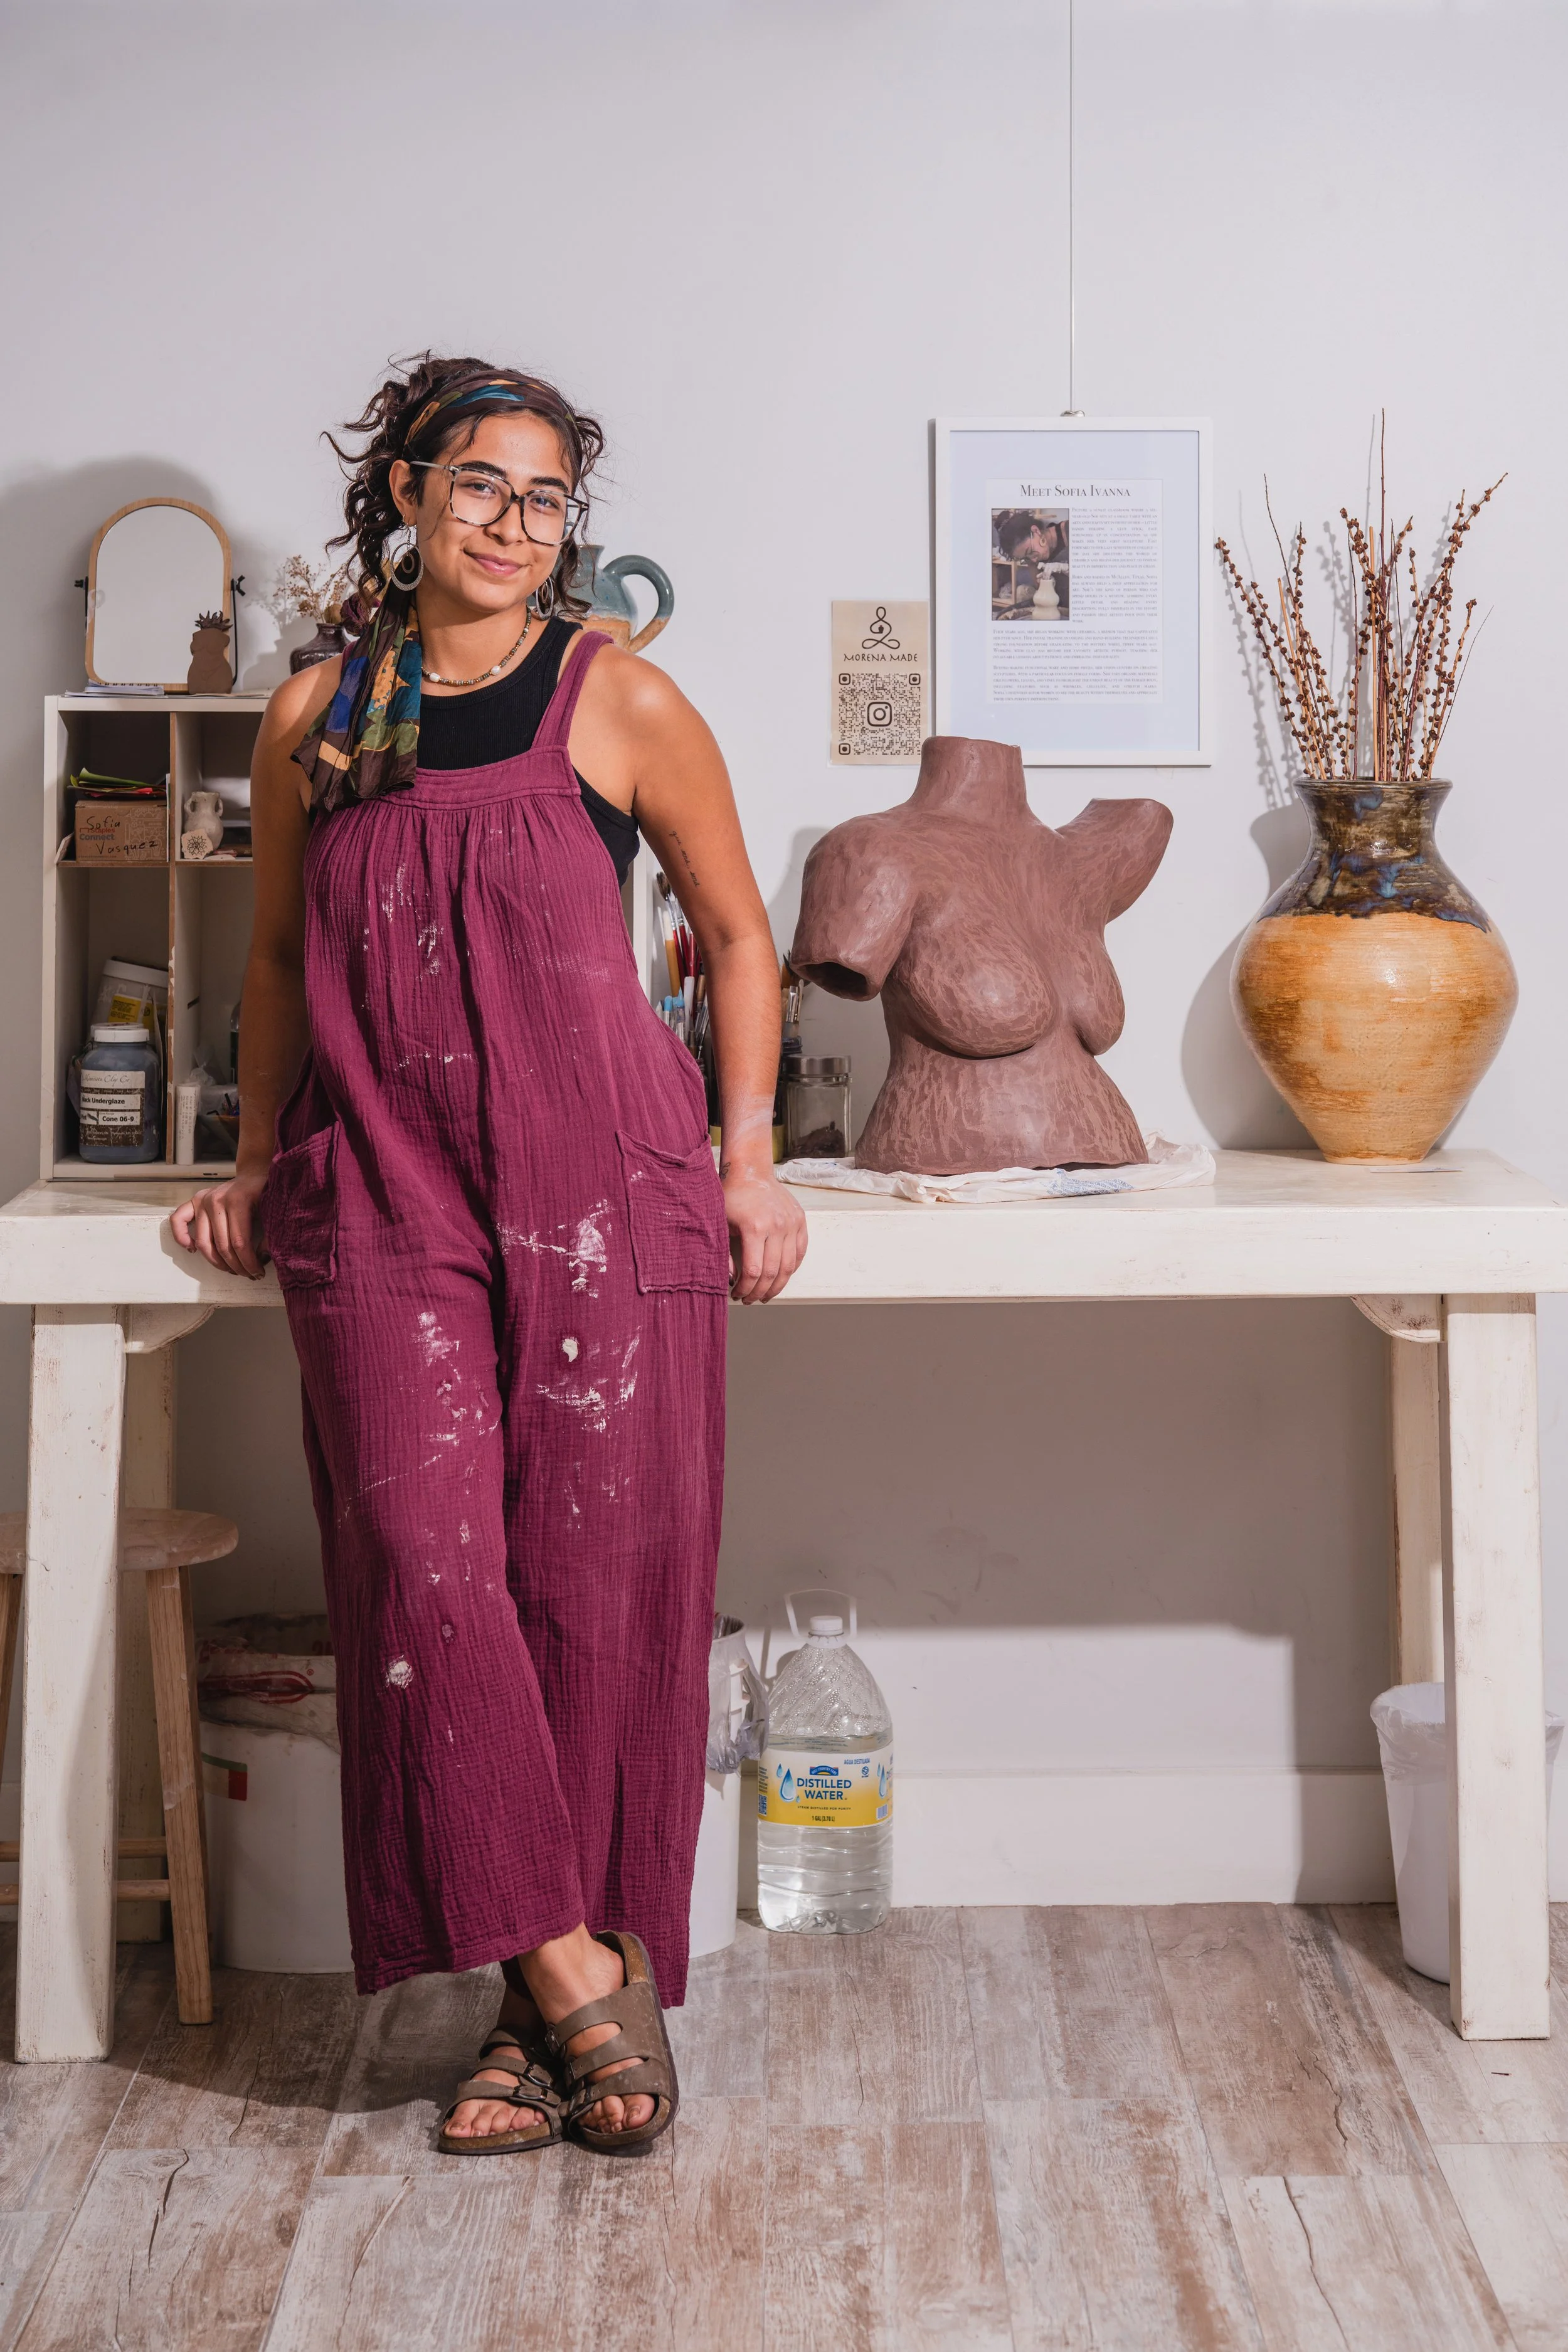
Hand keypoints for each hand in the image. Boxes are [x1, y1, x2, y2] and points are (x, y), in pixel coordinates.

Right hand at [169, 1171, 269, 1280]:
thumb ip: (269, 1234)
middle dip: (236, 1266)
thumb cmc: (263, 1192)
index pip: (240, 1243)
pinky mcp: (194, 1201)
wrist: (253, 1174)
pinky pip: (178, 1220)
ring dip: (216, 1262)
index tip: (257, 1273)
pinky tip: (192, 1249)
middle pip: (222, 1246)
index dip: (249, 1263)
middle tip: (247, 1274)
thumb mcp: (272, 1209)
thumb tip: (263, 1258)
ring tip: (230, 1269)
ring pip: (203, 1242)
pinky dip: (181, 1236)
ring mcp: (203, 1200)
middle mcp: (217, 1201)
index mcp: (238, 1201)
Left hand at [722, 1163, 806, 1303]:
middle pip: (773, 1272)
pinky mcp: (800, 1221)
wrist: (750, 1172)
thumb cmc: (732, 1196)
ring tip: (766, 1294)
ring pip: (789, 1266)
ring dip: (778, 1285)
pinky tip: (780, 1276)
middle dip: (760, 1292)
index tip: (737, 1294)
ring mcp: (791, 1223)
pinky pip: (800, 1252)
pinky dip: (791, 1268)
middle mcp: (777, 1226)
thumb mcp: (721, 1225)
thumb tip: (730, 1280)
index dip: (745, 1289)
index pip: (754, 1271)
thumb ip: (724, 1254)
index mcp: (755, 1227)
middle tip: (750, 1299)